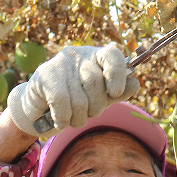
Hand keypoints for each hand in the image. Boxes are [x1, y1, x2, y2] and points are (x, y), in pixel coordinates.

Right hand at [7, 44, 139, 135]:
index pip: (112, 55)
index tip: (115, 92)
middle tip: (89, 113)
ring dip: (79, 117)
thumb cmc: (76, 101)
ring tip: (73, 118)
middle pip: (95, 82)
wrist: (41, 108)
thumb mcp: (101, 97)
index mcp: (96, 57)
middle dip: (95, 107)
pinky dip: (63, 118)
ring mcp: (59, 63)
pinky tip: (60, 121)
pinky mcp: (44, 75)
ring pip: (78, 98)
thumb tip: (135, 84)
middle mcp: (78, 55)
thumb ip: (119, 92)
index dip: (117, 74)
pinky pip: (61, 102)